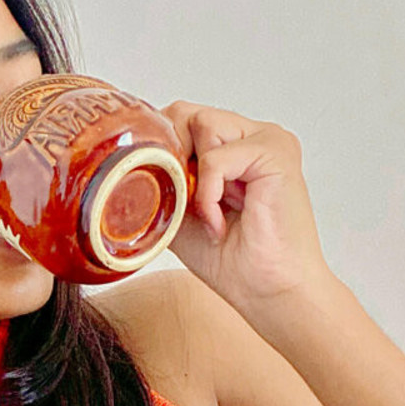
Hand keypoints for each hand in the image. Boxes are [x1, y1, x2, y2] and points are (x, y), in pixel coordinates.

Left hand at [160, 101, 332, 315]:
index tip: (161, 192)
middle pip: (185, 112)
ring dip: (192, 177)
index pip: (179, 118)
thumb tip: (128, 165)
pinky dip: (208, 193)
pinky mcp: (276, 153)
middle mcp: (251, 135)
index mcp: (232, 145)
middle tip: (181, 201)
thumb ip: (162, 183)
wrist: (268, 292)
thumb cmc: (233, 261)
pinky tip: (218, 222)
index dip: (159, 149)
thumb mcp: (178, 215)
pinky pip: (217, 157)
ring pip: (201, 124)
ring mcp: (266, 140)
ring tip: (206, 214)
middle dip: (170, 157)